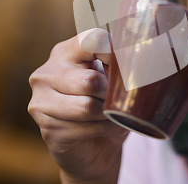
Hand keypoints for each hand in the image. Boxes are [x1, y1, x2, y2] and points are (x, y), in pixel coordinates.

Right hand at [28, 30, 128, 182]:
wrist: (95, 146)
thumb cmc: (106, 105)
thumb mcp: (114, 80)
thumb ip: (123, 66)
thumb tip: (145, 60)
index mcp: (65, 51)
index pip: (92, 41)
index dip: (115, 54)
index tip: (126, 68)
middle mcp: (47, 73)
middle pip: (90, 80)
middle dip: (112, 95)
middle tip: (119, 100)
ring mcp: (41, 102)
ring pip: (87, 107)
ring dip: (109, 115)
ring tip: (114, 115)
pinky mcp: (47, 129)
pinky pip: (84, 129)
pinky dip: (103, 130)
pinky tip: (104, 129)